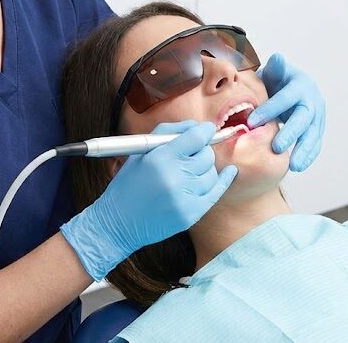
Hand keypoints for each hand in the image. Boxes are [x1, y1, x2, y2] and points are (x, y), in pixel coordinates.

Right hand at [60, 121, 237, 280]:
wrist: (118, 222)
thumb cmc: (128, 184)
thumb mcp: (140, 152)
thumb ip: (168, 132)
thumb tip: (197, 126)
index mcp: (160, 158)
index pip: (196, 137)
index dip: (205, 131)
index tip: (208, 130)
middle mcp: (175, 177)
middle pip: (206, 155)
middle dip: (202, 151)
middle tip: (192, 154)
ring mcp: (185, 197)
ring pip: (212, 173)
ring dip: (205, 168)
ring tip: (190, 171)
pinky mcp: (191, 213)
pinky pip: (216, 192)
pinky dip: (224, 180)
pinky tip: (229, 172)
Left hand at [247, 53, 325, 171]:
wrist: (293, 87)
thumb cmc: (279, 80)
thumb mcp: (275, 71)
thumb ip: (275, 68)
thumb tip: (277, 58)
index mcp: (299, 85)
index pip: (285, 98)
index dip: (270, 109)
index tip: (252, 122)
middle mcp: (312, 101)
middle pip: (303, 118)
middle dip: (290, 133)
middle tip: (276, 147)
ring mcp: (317, 116)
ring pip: (312, 134)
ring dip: (303, 150)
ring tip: (293, 166)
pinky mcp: (317, 129)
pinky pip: (315, 143)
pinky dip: (309, 155)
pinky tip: (299, 166)